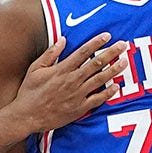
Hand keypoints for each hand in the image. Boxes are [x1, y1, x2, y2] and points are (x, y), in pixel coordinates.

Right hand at [13, 33, 127, 132]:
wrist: (27, 117)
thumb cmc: (29, 93)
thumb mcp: (34, 69)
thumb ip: (50, 54)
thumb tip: (62, 40)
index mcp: (62, 69)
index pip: (83, 52)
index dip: (97, 43)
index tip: (107, 36)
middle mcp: (72, 80)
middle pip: (96, 63)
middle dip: (111, 52)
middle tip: (123, 45)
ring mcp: (77, 95)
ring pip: (100, 79)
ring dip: (114, 69)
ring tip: (124, 62)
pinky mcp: (79, 108)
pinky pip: (98, 99)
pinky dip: (108, 92)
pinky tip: (116, 86)